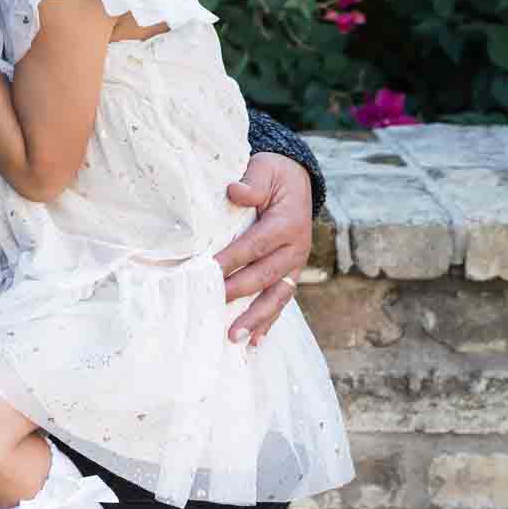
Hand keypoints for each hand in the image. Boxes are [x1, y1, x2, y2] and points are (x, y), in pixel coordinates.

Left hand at [213, 151, 312, 346]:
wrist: (298, 180)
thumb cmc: (274, 175)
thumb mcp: (265, 168)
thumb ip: (253, 181)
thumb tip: (235, 191)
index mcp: (287, 223)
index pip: (255, 245)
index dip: (232, 258)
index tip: (209, 269)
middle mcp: (295, 248)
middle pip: (265, 275)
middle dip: (239, 293)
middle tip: (213, 304)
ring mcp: (295, 264)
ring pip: (276, 296)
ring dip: (256, 318)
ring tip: (234, 337)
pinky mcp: (290, 273)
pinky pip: (280, 300)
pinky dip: (268, 321)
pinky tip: (254, 341)